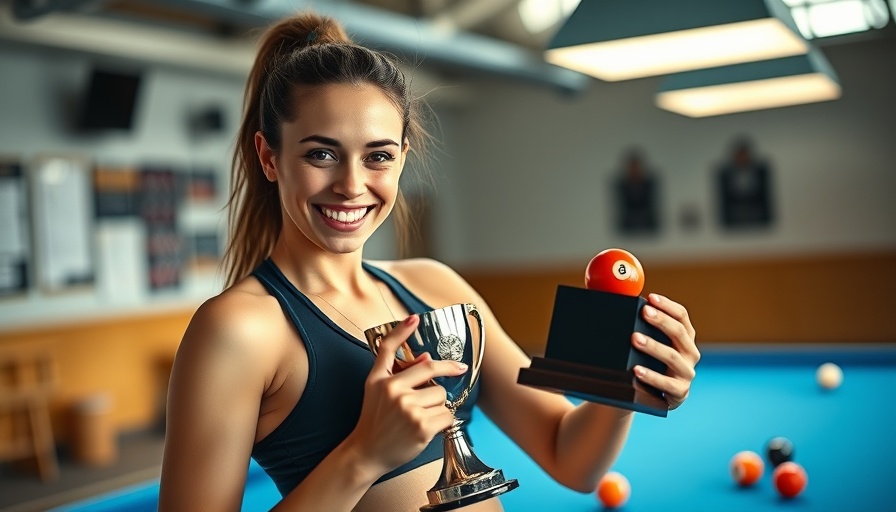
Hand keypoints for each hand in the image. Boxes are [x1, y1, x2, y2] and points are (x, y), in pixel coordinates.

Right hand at [348, 315, 468, 475]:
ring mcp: (407, 408)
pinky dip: (443, 421)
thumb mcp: (377, 393)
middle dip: (448, 370)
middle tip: (459, 368)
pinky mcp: (421, 425)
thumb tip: (425, 358)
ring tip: (422, 416)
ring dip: (439, 405)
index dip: (402, 330)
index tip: (415, 318)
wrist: (366, 453)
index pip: (389, 348)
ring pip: (442, 395)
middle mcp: (392, 390)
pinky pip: (447, 415)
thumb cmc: (374, 422)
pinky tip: (428, 428)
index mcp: (380, 379)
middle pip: (431, 369)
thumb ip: (398, 372)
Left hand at [631, 294, 698, 409]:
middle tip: (644, 312)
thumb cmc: (648, 362)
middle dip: (661, 321)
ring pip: (672, 357)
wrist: (649, 396)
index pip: (681, 316)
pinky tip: (636, 370)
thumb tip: (622, 300)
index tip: (651, 297)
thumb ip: (642, 325)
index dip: (667, 305)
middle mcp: (690, 353)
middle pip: (679, 332)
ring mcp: (686, 373)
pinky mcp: (680, 392)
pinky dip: (651, 376)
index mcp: (685, 338)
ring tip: (635, 338)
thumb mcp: (649, 344)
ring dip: (653, 346)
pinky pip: (666, 383)